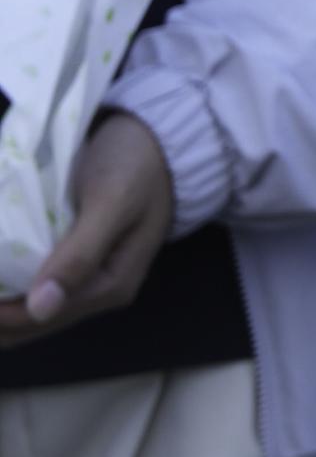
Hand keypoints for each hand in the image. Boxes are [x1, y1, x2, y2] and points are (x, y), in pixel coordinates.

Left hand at [0, 109, 172, 348]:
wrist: (159, 136)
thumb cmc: (137, 164)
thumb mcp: (111, 202)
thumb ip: (80, 254)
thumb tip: (41, 308)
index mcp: (112, 284)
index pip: (42, 316)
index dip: (1, 314)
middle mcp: (98, 290)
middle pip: (34, 321)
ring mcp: (86, 276)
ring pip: (30, 307)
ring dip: (2, 303)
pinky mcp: (75, 257)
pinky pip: (34, 283)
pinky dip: (9, 284)